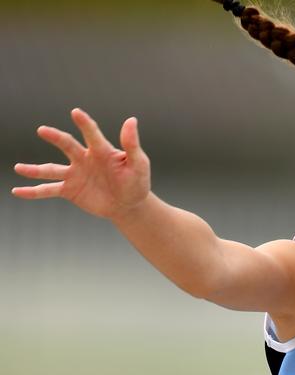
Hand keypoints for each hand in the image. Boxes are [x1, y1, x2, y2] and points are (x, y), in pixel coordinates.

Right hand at [12, 108, 150, 219]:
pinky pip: (48, 190)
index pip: (91, 134)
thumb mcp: (139, 165)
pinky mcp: (70, 190)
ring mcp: (74, 174)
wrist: (129, 204)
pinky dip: (33, 191)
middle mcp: (84, 159)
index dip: (85, 124)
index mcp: (101, 150)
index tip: (76, 113)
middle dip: (56, 138)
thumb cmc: (136, 182)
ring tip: (18, 168)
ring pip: (51, 170)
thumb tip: (131, 120)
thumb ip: (131, 145)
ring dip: (35, 170)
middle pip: (67, 146)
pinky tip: (18, 191)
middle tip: (43, 130)